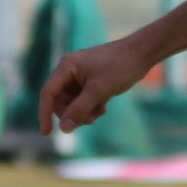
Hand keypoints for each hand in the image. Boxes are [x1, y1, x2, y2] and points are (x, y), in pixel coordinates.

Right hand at [39, 38, 157, 133]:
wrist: (142, 53)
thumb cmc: (120, 68)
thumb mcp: (99, 92)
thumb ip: (79, 110)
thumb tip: (63, 129)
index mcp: (66, 67)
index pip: (48, 93)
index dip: (44, 114)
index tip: (47, 133)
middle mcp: (70, 70)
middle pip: (60, 100)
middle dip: (72, 113)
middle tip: (90, 120)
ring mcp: (80, 75)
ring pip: (72, 102)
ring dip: (84, 111)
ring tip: (100, 112)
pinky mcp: (90, 80)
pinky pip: (83, 99)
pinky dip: (91, 106)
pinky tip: (104, 108)